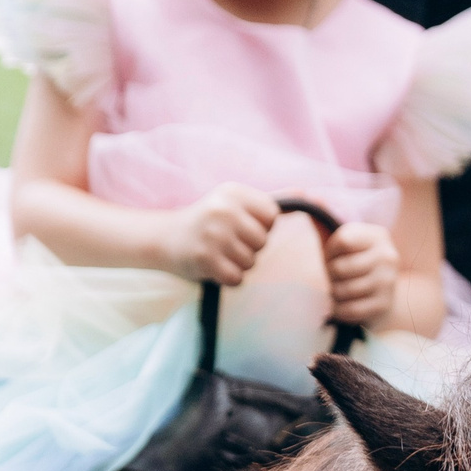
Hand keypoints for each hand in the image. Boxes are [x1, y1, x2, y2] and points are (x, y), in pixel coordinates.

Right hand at [164, 184, 278, 285]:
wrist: (164, 238)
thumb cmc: (208, 222)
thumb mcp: (234, 203)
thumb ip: (268, 202)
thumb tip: (306, 194)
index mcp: (233, 192)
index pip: (271, 216)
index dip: (261, 227)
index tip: (241, 226)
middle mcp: (223, 209)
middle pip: (263, 241)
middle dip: (250, 248)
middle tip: (227, 242)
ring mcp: (213, 234)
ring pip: (251, 262)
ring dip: (238, 264)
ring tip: (219, 253)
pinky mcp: (205, 259)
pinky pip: (237, 278)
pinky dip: (228, 278)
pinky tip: (214, 266)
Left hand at [322, 222, 399, 324]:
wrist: (381, 297)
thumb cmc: (353, 264)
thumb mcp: (341, 242)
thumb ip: (324, 222)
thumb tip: (308, 197)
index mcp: (377, 235)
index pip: (341, 240)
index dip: (329, 252)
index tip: (331, 257)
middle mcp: (388, 256)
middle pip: (339, 268)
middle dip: (329, 275)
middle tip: (333, 277)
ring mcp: (389, 282)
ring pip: (343, 290)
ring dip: (333, 293)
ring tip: (337, 290)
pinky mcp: (385, 305)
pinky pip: (350, 310)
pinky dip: (339, 309)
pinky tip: (341, 305)